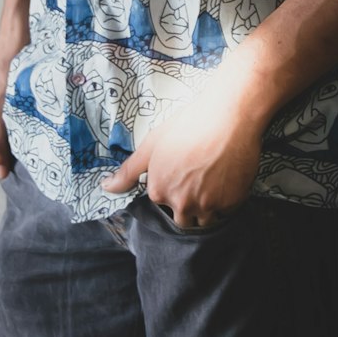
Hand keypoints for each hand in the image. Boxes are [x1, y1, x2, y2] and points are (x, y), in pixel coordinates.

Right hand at [0, 48, 18, 178]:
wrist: (15, 47)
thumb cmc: (5, 76)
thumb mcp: (1, 112)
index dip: (11, 139)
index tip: (17, 118)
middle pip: (3, 145)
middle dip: (17, 131)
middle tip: (23, 110)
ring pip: (13, 135)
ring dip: (24, 124)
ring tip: (25, 105)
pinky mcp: (4, 112)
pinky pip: (16, 125)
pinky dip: (26, 118)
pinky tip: (29, 105)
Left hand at [101, 81, 262, 227]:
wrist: (228, 116)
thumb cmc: (190, 124)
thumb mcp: (152, 144)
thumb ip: (128, 171)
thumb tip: (105, 187)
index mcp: (160, 191)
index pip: (162, 205)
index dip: (172, 189)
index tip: (181, 173)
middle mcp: (182, 204)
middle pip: (183, 218)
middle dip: (188, 203)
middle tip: (198, 177)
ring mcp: (208, 206)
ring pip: (205, 220)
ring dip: (207, 206)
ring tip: (212, 179)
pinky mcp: (232, 203)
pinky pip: (226, 213)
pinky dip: (226, 201)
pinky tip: (226, 178)